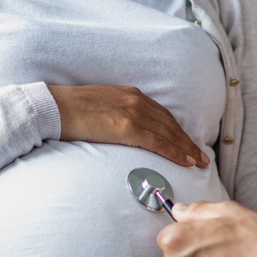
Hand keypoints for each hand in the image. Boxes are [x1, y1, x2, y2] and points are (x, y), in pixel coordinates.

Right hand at [49, 84, 207, 167]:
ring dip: (186, 148)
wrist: (55, 107)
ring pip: (168, 133)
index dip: (176, 130)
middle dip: (187, 140)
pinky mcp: (126, 127)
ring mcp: (133, 113)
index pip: (161, 114)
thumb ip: (115, 114)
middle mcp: (136, 100)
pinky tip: (185, 160)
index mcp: (130, 94)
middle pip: (170, 124)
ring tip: (198, 161)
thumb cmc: (71, 109)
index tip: (187, 142)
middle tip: (201, 156)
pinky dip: (175, 151)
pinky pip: (158, 142)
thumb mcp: (100, 106)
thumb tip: (120, 130)